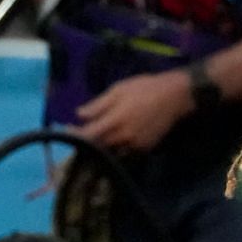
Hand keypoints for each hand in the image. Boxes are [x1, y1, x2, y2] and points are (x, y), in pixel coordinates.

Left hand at [74, 70, 194, 152]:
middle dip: (88, 143)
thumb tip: (79, 115)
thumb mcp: (118, 90)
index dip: (75, 134)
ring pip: (112, 152)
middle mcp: (123, 138)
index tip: (66, 129)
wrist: (174, 97)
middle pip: (99, 147)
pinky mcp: (145, 149)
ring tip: (99, 139)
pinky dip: (118, 148)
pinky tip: (118, 139)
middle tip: (82, 135)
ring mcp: (135, 146)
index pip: (88, 134)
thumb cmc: (144, 88)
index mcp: (114, 121)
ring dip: (103, 148)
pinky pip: (127, 152)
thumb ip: (98, 105)